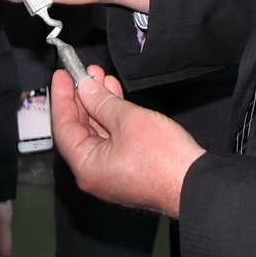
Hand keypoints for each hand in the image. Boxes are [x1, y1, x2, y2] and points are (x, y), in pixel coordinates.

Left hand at [51, 66, 204, 218]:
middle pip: (79, 129)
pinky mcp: (127, 169)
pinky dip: (112, 119)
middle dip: (83, 98)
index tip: (62, 76)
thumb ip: (102, 102)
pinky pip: (111, 140)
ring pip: (97, 133)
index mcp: (86, 167)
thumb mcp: (128, 120)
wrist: (194, 183)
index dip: (62, 97)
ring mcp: (111, 173)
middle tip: (85, 73)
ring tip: (102, 78)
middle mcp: (94, 174)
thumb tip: (86, 89)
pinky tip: (116, 98)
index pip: (64, 126)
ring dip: (99, 105)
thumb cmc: (163, 159)